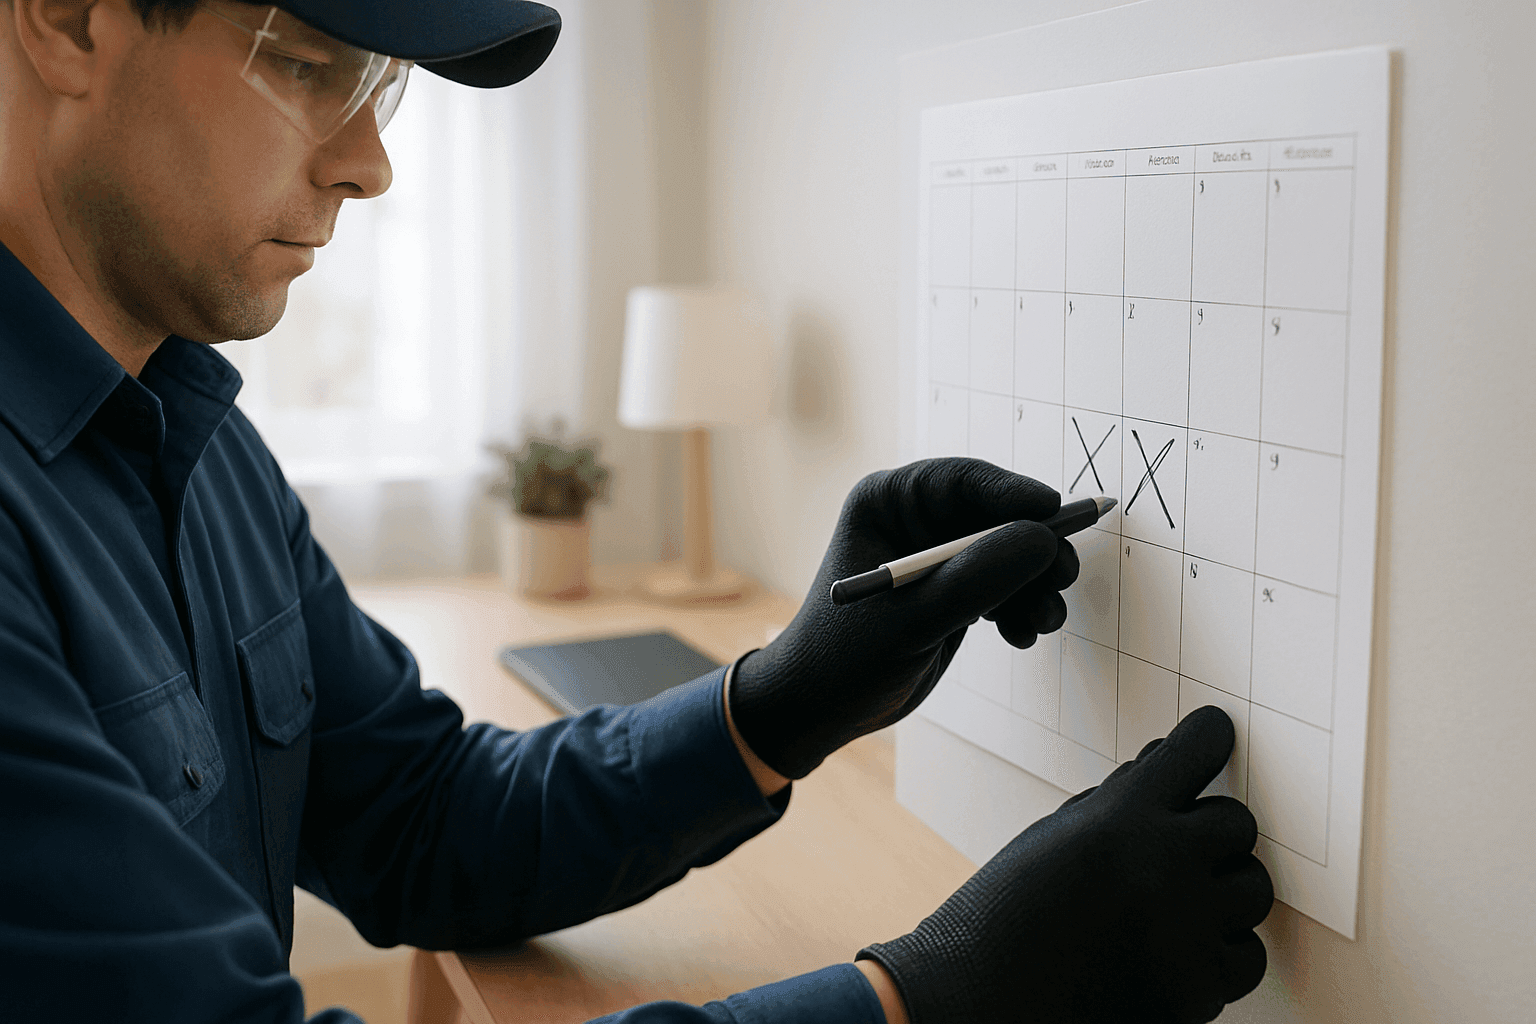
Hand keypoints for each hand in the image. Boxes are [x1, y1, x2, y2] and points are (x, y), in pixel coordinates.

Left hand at [729, 458, 1077, 778]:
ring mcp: (938, 555)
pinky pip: (1005, 584)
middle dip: (1033, 549)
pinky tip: (1019, 636)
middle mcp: (915, 520)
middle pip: (996, 514)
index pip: (961, 481)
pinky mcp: (955, 589)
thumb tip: (1040, 540)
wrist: (823, 708)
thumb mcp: (913, 620)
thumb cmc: (844, 658)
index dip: (1013, 492)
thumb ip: (976, 579)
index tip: (1054, 513)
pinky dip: (1021, 607)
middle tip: (1063, 578)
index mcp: (887, 503)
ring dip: (1034, 585)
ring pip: (1009, 552)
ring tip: (1041, 622)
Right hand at [857, 707, 1273, 1023]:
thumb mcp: (1054, 835)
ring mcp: (1188, 931)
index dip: (1206, 738)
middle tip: (1177, 849)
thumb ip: (1116, 800)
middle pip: (1237, 824)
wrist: (985, 998)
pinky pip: (1246, 955)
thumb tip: (1164, 759)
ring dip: (1221, 891)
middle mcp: (1164, 867)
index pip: (1194, 752)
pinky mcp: (1199, 989)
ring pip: (1253, 889)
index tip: (1213, 733)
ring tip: (1175, 903)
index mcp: (1121, 818)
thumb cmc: (1010, 911)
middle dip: (1210, 832)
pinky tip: (1179, 949)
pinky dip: (1220, 952)